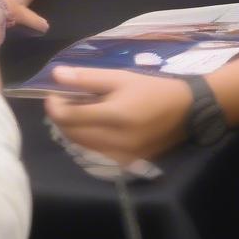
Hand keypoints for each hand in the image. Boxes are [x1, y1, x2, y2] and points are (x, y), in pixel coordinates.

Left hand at [44, 68, 192, 164]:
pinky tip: (96, 124)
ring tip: (82, 109)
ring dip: (74, 128)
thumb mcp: (120, 77)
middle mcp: (115, 142)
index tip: (53, 92)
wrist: (185, 111)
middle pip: (72, 134)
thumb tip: (56, 74)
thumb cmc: (151, 89)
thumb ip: (87, 78)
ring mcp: (120, 158)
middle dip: (63, 116)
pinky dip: (88, 139)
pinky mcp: (125, 165)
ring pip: (81, 146)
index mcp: (114, 116)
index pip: (69, 118)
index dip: (54, 106)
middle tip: (67, 98)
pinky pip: (95, 153)